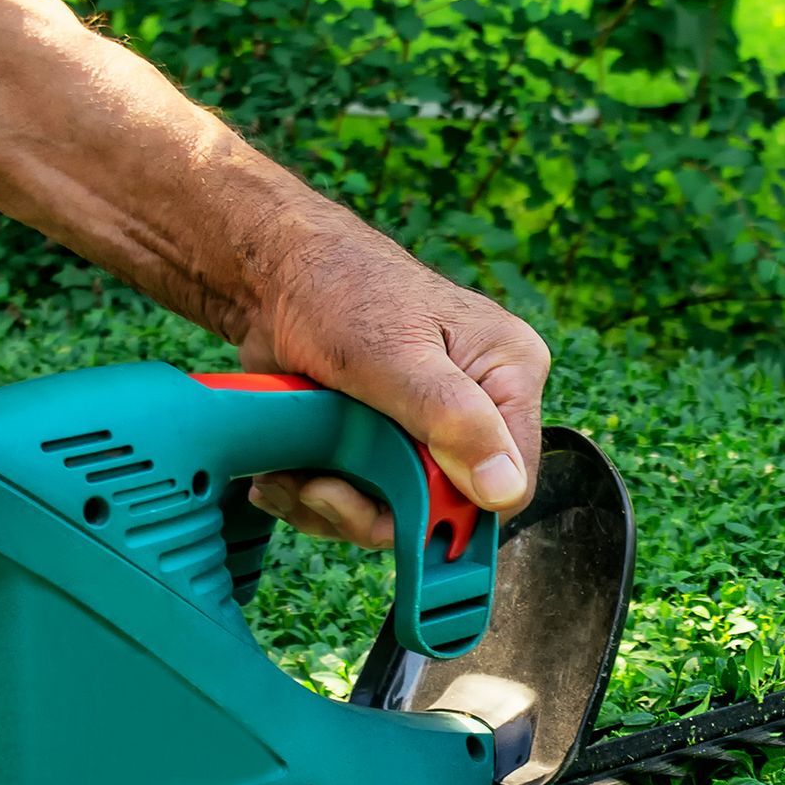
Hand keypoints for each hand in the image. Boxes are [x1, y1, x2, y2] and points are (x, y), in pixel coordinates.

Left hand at [233, 216, 550, 547]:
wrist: (272, 273)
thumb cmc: (340, 288)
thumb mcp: (395, 357)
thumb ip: (454, 422)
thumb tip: (504, 489)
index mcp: (509, 375)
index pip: (511, 481)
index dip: (453, 508)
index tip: (391, 505)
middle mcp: (478, 409)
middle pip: (446, 507)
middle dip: (374, 511)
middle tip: (319, 489)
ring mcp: (428, 431)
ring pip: (396, 511)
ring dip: (333, 507)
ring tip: (292, 477)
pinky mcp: (384, 445)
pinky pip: (362, 501)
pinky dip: (316, 498)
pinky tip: (287, 474)